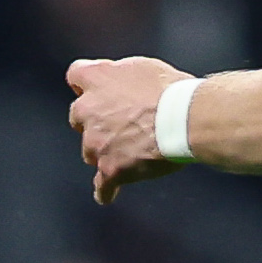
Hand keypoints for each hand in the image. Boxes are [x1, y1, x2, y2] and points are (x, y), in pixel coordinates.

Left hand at [67, 55, 183, 204]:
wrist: (185, 119)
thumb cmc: (172, 91)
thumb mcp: (144, 68)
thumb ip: (123, 76)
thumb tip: (122, 84)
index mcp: (97, 78)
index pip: (76, 75)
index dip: (86, 85)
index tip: (94, 91)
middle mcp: (88, 109)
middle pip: (78, 117)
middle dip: (94, 123)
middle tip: (117, 126)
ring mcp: (96, 142)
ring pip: (90, 151)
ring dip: (104, 152)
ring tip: (128, 156)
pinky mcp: (110, 169)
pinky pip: (102, 185)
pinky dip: (106, 190)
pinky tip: (108, 194)